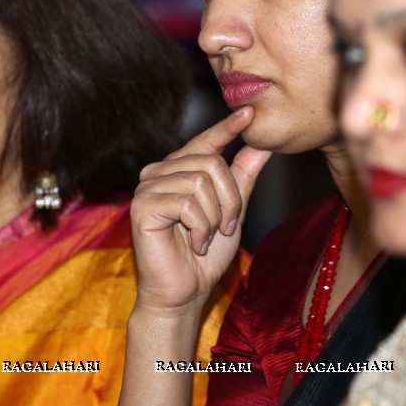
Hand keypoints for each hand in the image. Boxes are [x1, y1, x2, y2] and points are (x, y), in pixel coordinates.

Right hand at [130, 107, 271, 317]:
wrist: (184, 292)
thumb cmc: (205, 255)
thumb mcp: (232, 210)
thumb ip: (243, 175)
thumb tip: (263, 143)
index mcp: (178, 170)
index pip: (206, 141)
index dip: (227, 128)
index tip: (249, 112)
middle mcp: (159, 172)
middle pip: (211, 162)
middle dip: (230, 200)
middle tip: (225, 227)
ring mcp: (147, 187)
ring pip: (201, 181)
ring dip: (215, 217)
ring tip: (207, 237)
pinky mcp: (142, 206)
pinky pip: (187, 203)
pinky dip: (200, 228)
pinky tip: (193, 243)